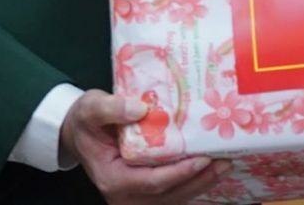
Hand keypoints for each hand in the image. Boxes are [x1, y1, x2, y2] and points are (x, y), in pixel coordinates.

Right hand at [59, 90, 226, 203]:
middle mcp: (123, 194)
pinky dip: (192, 184)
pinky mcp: (143, 191)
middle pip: (168, 194)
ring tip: (225, 165)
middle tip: (225, 162)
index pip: (151, 182)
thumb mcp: (91, 108)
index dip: (179, 173)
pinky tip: (210, 169)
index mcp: (112, 178)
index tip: (203, 159)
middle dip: (198, 180)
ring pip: (173, 198)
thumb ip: (112, 108)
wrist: (78, 132)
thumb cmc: (86, 121)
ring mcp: (133, 196)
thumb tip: (141, 108)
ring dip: (200, 184)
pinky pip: (171, 194)